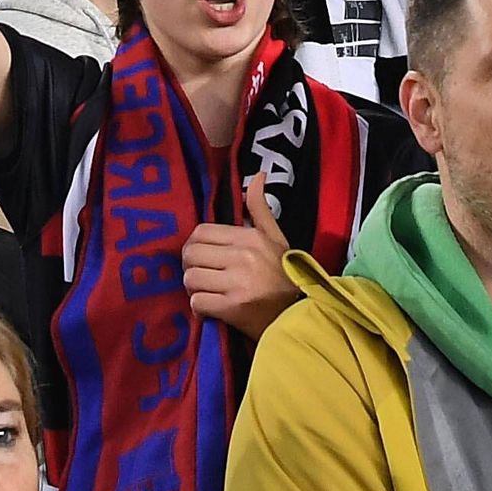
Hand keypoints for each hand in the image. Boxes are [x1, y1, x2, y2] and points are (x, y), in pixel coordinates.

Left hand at [181, 175, 297, 336]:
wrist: (301, 316)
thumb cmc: (286, 276)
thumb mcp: (277, 238)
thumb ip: (260, 208)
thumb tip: (258, 175)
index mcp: (250, 237)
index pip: (201, 232)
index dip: (195, 246)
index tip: (203, 259)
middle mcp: (243, 256)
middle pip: (191, 254)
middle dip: (190, 267)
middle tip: (202, 277)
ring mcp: (238, 283)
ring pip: (191, 278)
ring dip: (194, 289)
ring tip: (207, 293)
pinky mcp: (233, 308)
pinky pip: (197, 302)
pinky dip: (200, 309)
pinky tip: (212, 309)